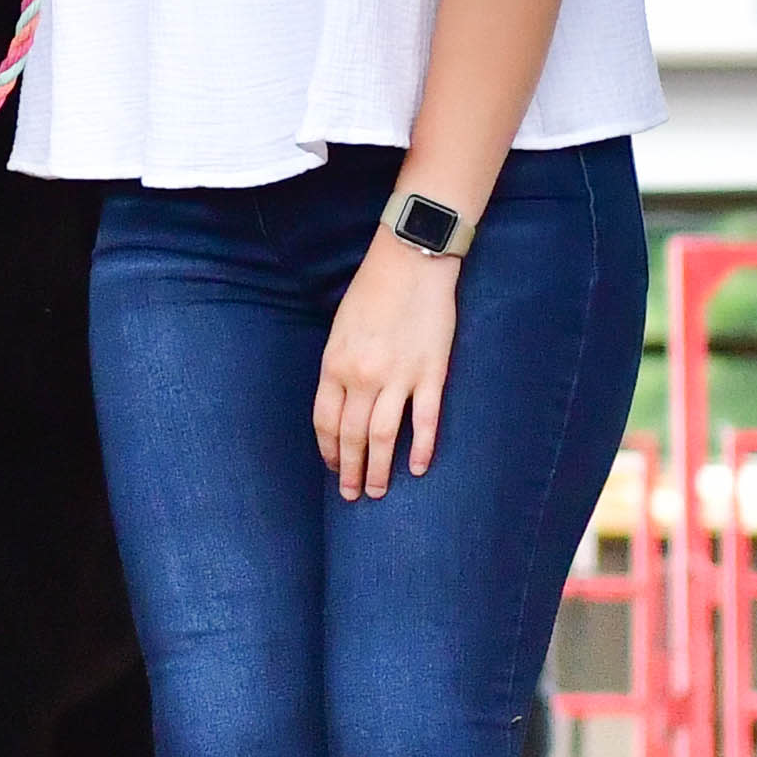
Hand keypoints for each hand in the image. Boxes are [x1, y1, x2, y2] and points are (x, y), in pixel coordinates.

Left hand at [315, 236, 455, 500]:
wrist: (411, 262)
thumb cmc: (372, 291)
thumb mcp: (340, 330)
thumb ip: (338, 368)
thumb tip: (340, 404)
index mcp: (335, 365)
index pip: (325, 422)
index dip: (328, 450)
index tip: (333, 468)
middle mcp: (363, 376)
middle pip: (352, 436)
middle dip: (351, 470)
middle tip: (354, 495)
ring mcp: (398, 376)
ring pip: (384, 436)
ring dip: (380, 469)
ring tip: (378, 491)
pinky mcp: (431, 373)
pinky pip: (425, 420)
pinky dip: (420, 447)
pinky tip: (417, 468)